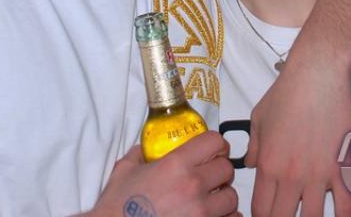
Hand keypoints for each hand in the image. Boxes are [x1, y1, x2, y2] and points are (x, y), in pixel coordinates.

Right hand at [90, 131, 238, 216]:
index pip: (214, 142)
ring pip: (232, 198)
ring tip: (211, 200)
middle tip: (209, 176)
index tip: (211, 150)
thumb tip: (148, 148)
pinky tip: (212, 216)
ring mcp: (201, 213)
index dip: (215, 144)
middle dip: (219, 170)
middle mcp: (193, 186)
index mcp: (176, 164)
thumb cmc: (118, 204)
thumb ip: (141, 153)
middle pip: (227, 169)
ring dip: (223, 197)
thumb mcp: (126, 168)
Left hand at [246, 58, 350, 216]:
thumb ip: (254, 146)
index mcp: (268, 164)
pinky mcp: (342, 168)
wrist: (317, 77)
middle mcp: (292, 176)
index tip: (267, 214)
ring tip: (309, 215)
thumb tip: (250, 163)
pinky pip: (346, 206)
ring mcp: (319, 175)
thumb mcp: (259, 117)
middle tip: (286, 216)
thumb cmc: (286, 93)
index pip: (261, 209)